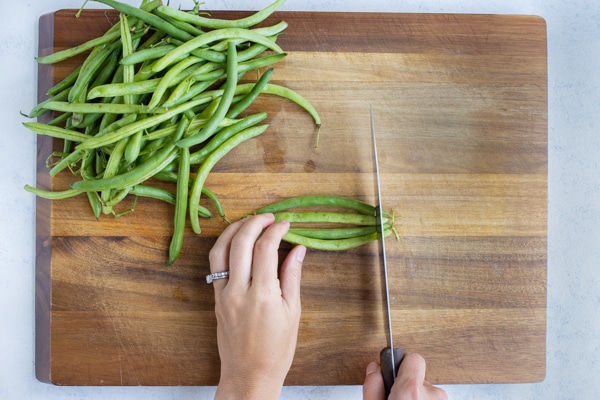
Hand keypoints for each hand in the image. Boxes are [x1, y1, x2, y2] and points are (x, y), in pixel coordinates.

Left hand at [209, 213, 305, 399]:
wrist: (249, 374)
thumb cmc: (276, 349)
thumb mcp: (293, 312)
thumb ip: (292, 276)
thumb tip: (298, 249)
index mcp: (262, 295)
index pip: (266, 248)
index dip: (276, 230)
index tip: (286, 224)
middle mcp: (239, 291)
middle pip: (241, 242)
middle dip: (255, 222)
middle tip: (270, 217)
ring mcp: (223, 294)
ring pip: (220, 250)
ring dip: (234, 230)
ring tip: (249, 222)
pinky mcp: (216, 298)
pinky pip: (215, 265)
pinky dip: (224, 247)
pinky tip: (237, 242)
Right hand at [363, 353, 447, 399]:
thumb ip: (373, 388)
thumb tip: (374, 370)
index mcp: (411, 392)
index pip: (414, 358)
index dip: (402, 364)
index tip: (395, 371)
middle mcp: (432, 395)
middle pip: (420, 377)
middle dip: (409, 385)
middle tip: (396, 398)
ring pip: (427, 391)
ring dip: (418, 397)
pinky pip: (433, 399)